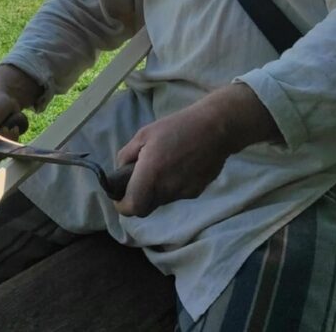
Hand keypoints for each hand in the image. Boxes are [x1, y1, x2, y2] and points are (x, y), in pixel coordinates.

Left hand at [114, 83, 278, 217]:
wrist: (215, 128)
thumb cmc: (177, 127)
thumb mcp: (144, 134)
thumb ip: (126, 155)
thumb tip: (120, 170)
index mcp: (150, 175)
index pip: (133, 207)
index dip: (122, 206)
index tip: (119, 197)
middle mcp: (166, 189)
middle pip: (146, 206)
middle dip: (139, 197)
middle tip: (139, 180)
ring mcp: (183, 193)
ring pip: (162, 200)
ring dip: (156, 190)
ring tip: (163, 166)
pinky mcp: (197, 191)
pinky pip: (178, 195)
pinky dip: (173, 186)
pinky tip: (179, 167)